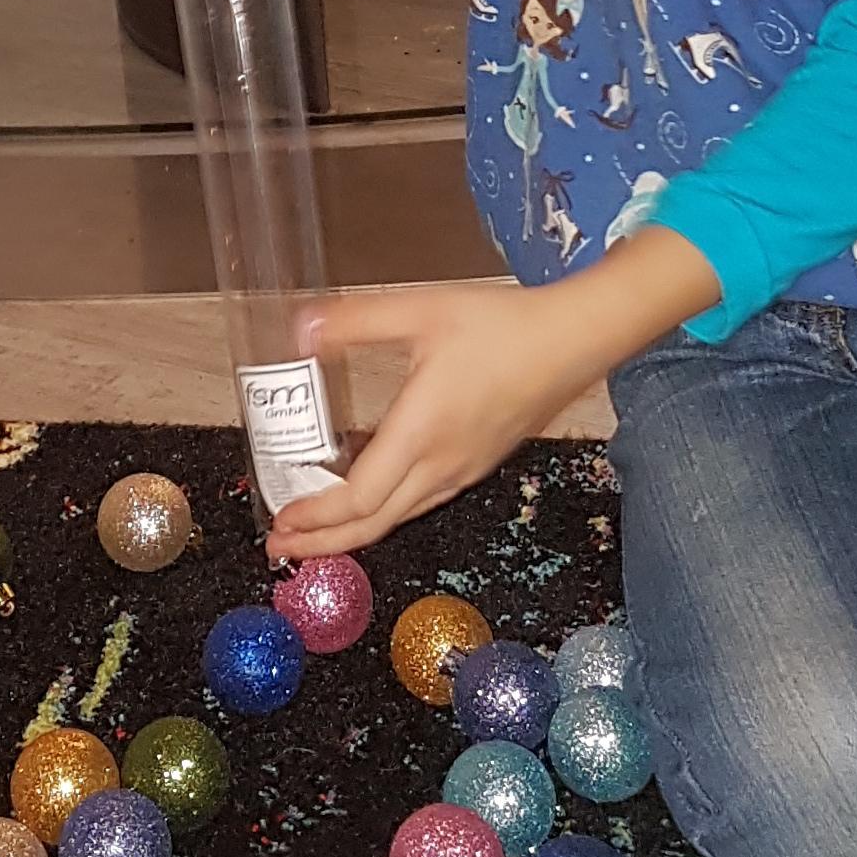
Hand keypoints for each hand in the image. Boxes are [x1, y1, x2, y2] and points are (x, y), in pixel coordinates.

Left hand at [266, 233, 720, 559]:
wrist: (575, 339)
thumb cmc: (501, 323)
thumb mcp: (421, 309)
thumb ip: (357, 320)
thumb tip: (299, 329)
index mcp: (421, 432)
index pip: (359, 498)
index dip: (316, 518)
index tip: (281, 521)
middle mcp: (442, 464)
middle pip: (375, 523)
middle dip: (324, 541)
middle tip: (281, 547)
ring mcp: (464, 469)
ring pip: (401, 515)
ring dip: (354, 530)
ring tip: (316, 531)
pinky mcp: (479, 463)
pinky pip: (423, 500)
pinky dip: (384, 511)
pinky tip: (370, 496)